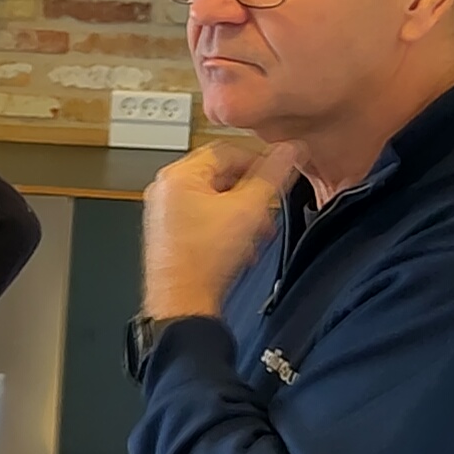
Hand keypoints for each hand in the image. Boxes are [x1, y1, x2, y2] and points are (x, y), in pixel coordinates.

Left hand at [141, 140, 299, 320]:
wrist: (183, 303)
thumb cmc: (203, 262)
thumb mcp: (249, 210)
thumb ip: (273, 176)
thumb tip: (288, 151)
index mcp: (178, 176)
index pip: (226, 150)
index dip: (259, 160)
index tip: (278, 172)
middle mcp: (165, 190)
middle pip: (220, 176)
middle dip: (251, 193)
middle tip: (269, 206)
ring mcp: (164, 212)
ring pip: (214, 199)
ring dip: (242, 213)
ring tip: (257, 231)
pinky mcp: (169, 233)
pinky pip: (203, 218)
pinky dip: (226, 226)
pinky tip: (241, 246)